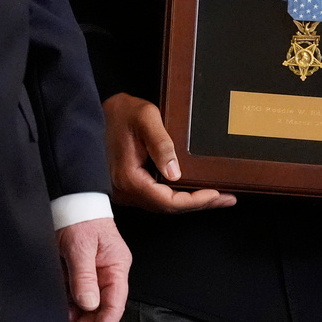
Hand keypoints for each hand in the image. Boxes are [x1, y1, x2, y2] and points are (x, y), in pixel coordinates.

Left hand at [57, 217, 130, 321]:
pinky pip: (75, 295)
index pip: (113, 304)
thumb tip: (89, 304)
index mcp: (116, 266)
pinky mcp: (78, 271)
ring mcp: (93, 273)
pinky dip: (69, 308)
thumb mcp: (80, 246)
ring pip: (86, 305)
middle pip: (100, 309)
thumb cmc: (80, 217)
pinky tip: (61, 320)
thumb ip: (84, 276)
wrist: (70, 199)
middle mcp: (107, 272)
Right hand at [103, 93, 236, 212]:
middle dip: (199, 204)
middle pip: (168, 208)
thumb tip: (176, 174)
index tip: (216, 194)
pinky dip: (177, 196)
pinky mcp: (129, 185)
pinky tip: (193, 190)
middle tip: (226, 199)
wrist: (94, 113)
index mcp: (129, 178)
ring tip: (217, 196)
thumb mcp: (145, 118)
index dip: (194, 201)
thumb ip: (162, 145)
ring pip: (162, 204)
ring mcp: (125, 190)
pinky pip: (156, 196)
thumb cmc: (120, 113)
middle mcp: (125, 190)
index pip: (167, 201)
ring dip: (190, 202)